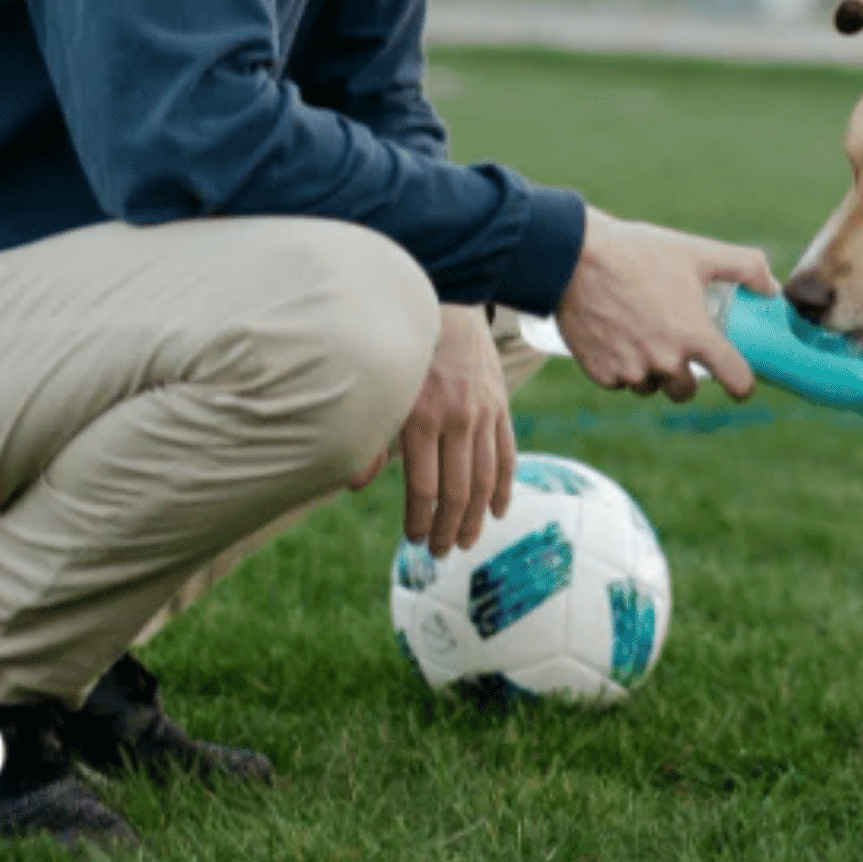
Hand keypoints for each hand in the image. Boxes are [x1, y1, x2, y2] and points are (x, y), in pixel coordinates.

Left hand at [373, 303, 515, 555]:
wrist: (446, 310)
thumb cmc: (404, 355)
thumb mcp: (383, 393)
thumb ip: (371, 439)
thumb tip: (355, 485)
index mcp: (422, 420)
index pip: (424, 487)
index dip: (420, 519)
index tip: (413, 539)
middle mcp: (457, 420)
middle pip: (457, 490)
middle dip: (448, 527)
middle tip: (440, 552)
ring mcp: (484, 414)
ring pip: (485, 479)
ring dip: (476, 517)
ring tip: (466, 541)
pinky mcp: (501, 407)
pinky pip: (507, 455)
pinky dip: (505, 486)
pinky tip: (498, 510)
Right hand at [556, 209, 777, 401]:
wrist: (574, 257)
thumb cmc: (640, 253)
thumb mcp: (699, 252)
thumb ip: (746, 267)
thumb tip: (772, 288)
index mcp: (695, 336)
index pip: (736, 380)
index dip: (744, 385)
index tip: (741, 384)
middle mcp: (665, 361)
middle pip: (688, 391)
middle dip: (688, 375)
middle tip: (679, 347)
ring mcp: (631, 370)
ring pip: (651, 387)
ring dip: (653, 372)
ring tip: (644, 337)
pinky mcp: (601, 373)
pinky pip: (620, 382)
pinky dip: (622, 368)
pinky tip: (618, 339)